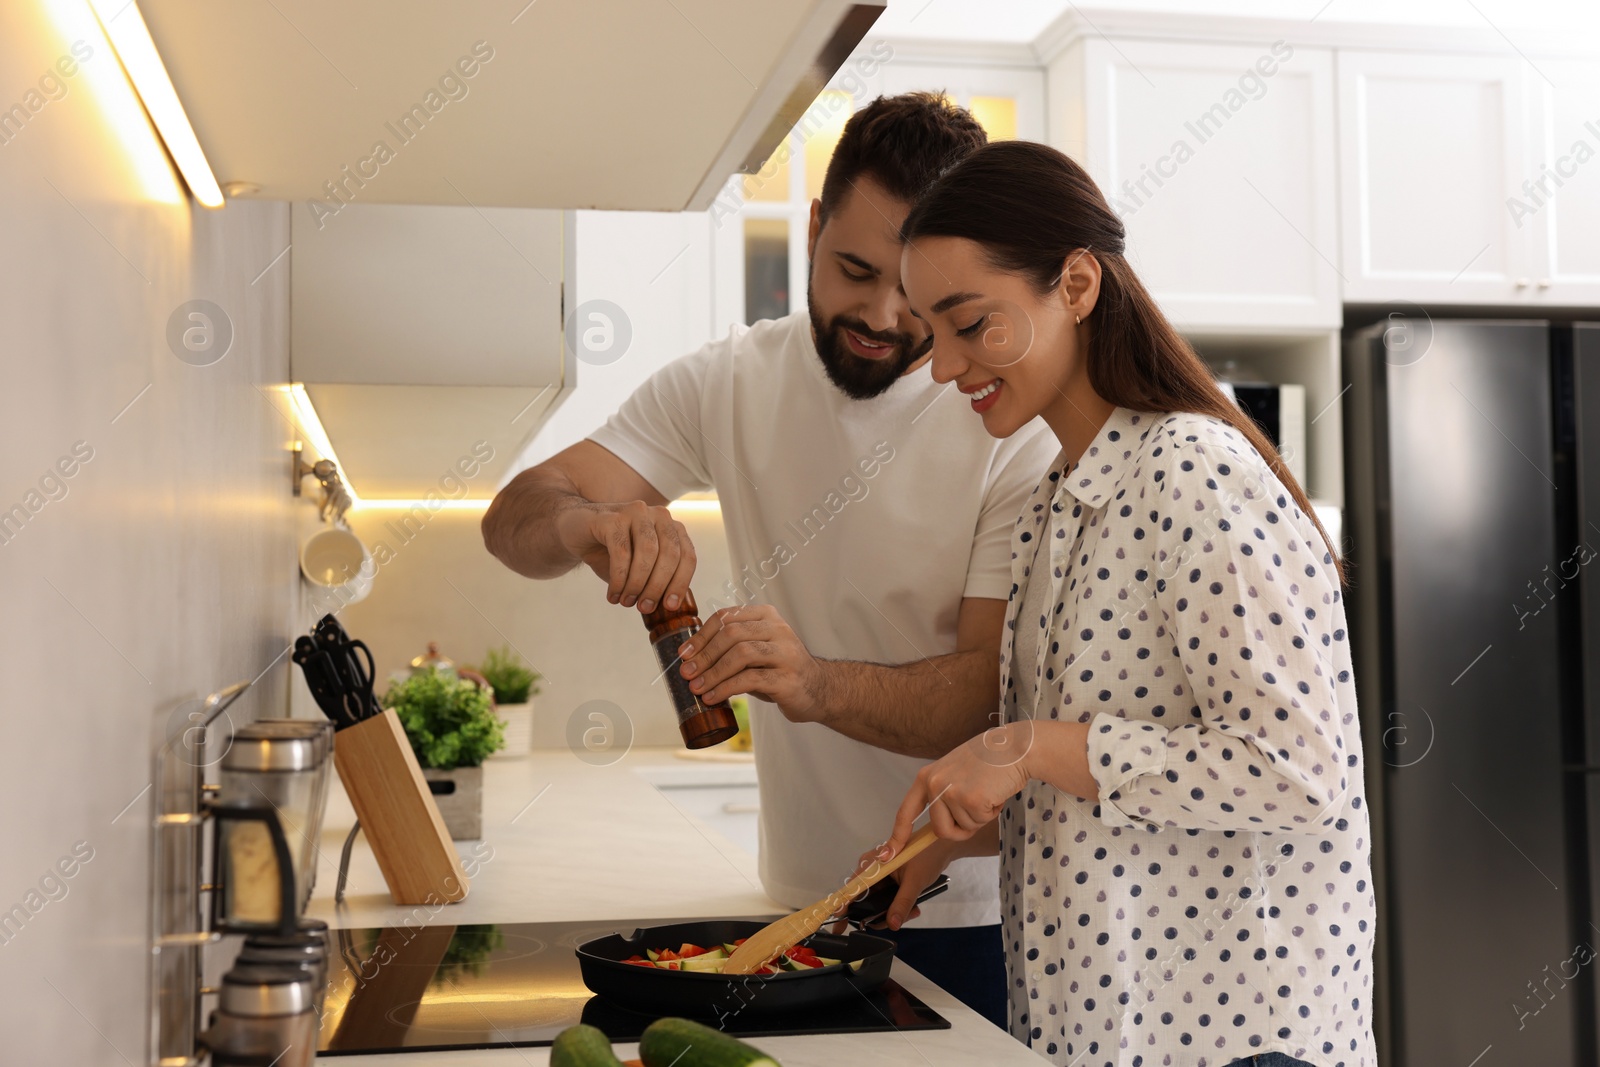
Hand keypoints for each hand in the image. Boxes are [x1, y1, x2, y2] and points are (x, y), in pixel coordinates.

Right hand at [555, 500, 695, 613]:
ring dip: (637, 584)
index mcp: (671, 527)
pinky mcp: (611, 517)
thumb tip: (670, 609)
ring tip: (626, 602)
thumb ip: (656, 580)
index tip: (669, 607)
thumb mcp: (639, 567)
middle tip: (644, 607)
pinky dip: (619, 578)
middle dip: (658, 587)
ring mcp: (635, 512)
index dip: (680, 583)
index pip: (687, 556)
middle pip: (669, 555)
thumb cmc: (612, 550)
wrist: (575, 529)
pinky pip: (621, 553)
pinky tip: (613, 594)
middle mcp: (658, 515)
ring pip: (647, 554)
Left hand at [677, 604, 825, 719]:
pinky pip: (750, 679)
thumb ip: (731, 647)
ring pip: (741, 654)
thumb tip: (691, 658)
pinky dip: (726, 688)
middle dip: (704, 655)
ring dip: (713, 672)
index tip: (684, 654)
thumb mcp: (756, 651)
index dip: (701, 635)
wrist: (819, 690)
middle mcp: (779, 629)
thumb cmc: (780, 670)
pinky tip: (713, 697)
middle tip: (687, 673)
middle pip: (732, 633)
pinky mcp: (788, 678)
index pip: (727, 617)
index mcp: (767, 616)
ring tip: (697, 688)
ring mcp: (786, 653)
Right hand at [850, 836, 965, 931]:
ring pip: (876, 901)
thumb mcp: (914, 882)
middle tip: (897, 922)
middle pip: (864, 899)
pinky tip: (912, 908)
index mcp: (871, 863)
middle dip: (879, 914)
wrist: (942, 846)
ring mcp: (879, 875)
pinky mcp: (888, 879)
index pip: (852, 888)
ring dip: (891, 911)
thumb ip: (902, 904)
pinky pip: (885, 898)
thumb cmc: (926, 857)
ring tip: (913, 912)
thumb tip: (892, 925)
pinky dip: (896, 905)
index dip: (845, 908)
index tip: (839, 926)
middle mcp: (870, 869)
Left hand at [886, 722, 1036, 851]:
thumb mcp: (954, 774)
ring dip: (980, 817)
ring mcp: (951, 792)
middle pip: (941, 830)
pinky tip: (995, 793)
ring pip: (964, 828)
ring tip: (987, 791)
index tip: (889, 854)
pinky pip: (980, 822)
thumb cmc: (989, 760)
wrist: (1014, 748)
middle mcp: (934, 784)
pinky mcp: (970, 800)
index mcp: (926, 777)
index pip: (906, 812)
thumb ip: (942, 795)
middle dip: (961, 829)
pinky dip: (991, 813)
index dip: (897, 836)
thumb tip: (939, 828)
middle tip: (978, 806)